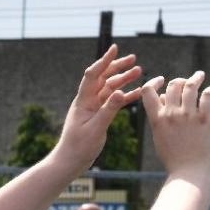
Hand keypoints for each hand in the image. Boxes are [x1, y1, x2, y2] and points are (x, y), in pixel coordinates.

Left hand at [54, 45, 143, 167]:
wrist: (70, 161)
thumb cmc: (79, 147)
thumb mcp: (96, 129)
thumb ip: (108, 110)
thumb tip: (120, 92)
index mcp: (83, 101)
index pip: (92, 75)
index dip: (103, 60)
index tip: (115, 48)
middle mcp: (88, 100)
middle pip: (103, 78)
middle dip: (117, 66)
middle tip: (133, 59)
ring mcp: (93, 107)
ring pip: (110, 88)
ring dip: (123, 79)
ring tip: (139, 71)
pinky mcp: (99, 116)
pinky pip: (113, 102)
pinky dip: (125, 96)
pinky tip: (138, 92)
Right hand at [141, 71, 209, 179]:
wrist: (191, 173)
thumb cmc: (175, 160)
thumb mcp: (161, 139)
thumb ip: (161, 119)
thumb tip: (165, 101)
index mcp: (157, 120)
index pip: (148, 92)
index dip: (153, 82)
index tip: (161, 80)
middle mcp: (172, 114)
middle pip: (173, 86)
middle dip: (179, 81)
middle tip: (185, 82)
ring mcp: (189, 115)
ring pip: (190, 86)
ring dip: (196, 78)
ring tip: (200, 75)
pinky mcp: (205, 119)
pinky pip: (207, 96)